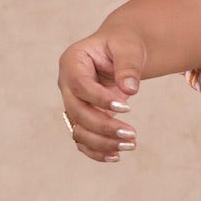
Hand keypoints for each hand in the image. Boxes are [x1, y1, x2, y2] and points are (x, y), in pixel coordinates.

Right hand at [59, 25, 146, 162]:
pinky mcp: (82, 117)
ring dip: (102, 142)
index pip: (80, 85)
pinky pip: (83, 139)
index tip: (127, 107)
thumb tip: (130, 89)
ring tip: (131, 144)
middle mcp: (67, 84)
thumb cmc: (124, 45)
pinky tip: (117, 156)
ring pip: (77, 130)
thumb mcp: (129, 48)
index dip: (100, 99)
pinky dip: (97, 151)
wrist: (121, 52)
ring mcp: (72, 102)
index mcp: (73, 61)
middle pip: (76, 111)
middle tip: (132, 134)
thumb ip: (128, 66)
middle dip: (103, 126)